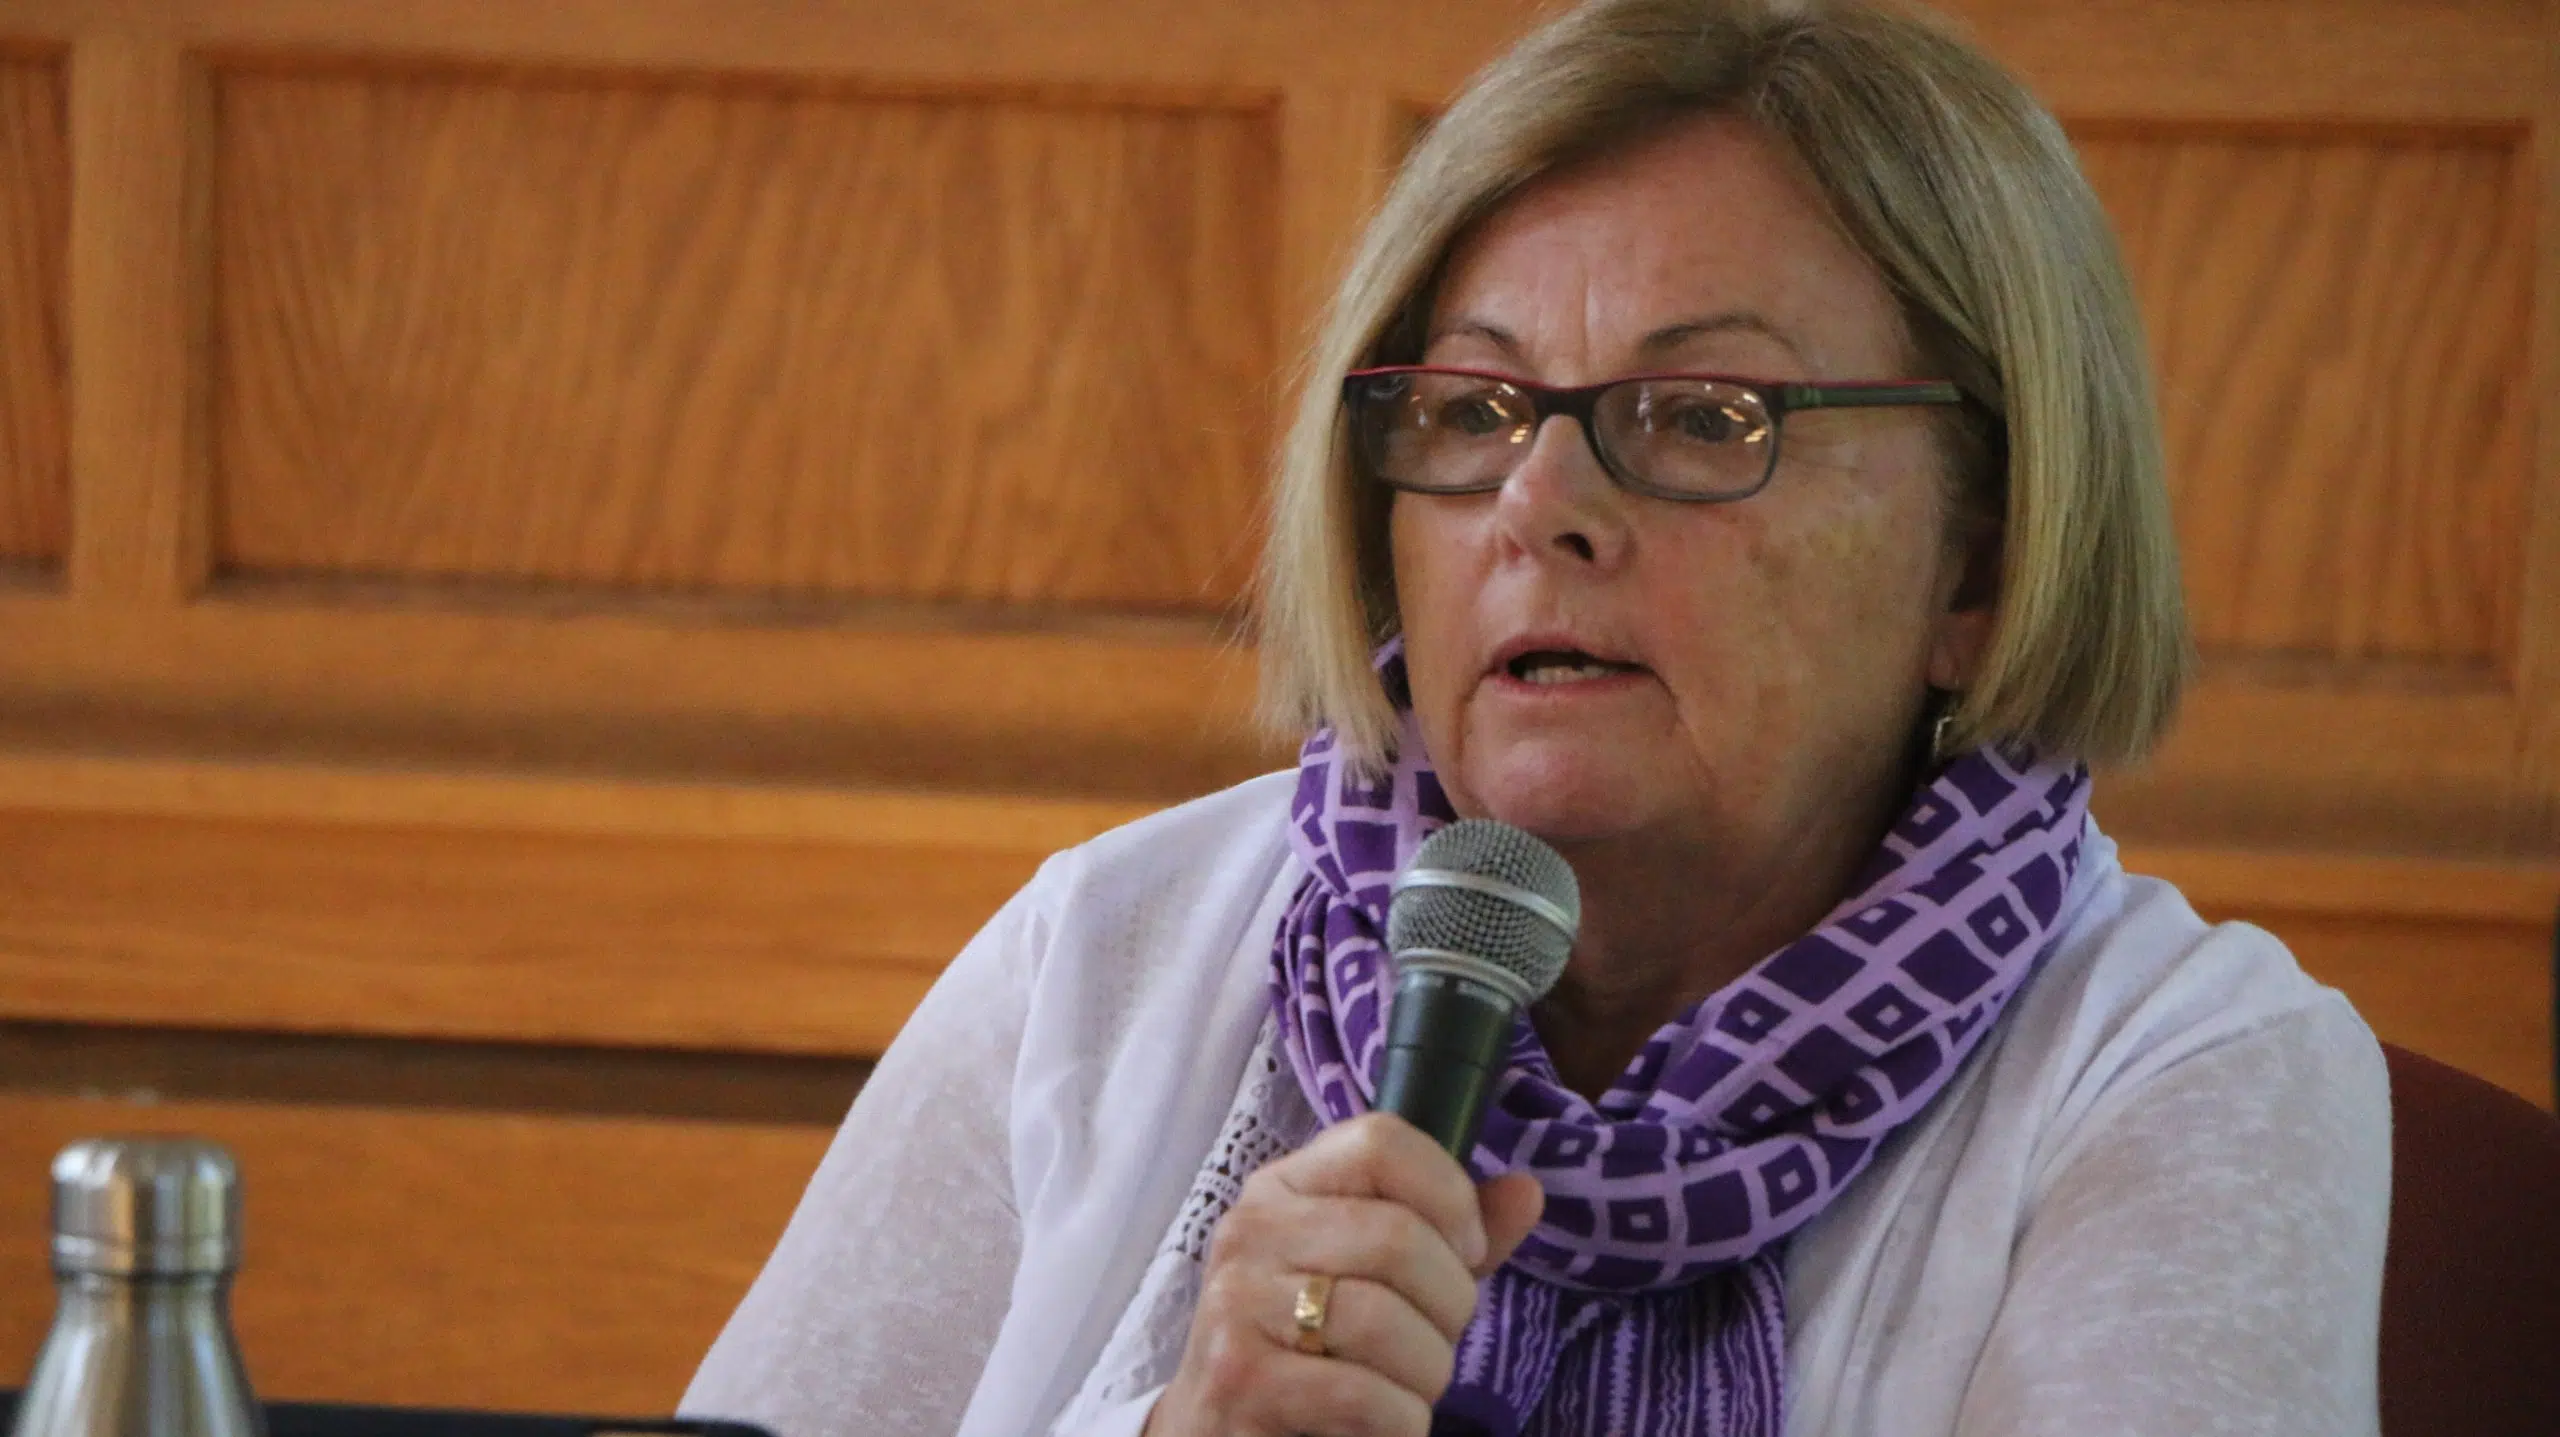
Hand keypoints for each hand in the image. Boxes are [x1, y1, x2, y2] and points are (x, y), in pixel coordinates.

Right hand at [1143, 1112, 1543, 1436]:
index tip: (1467, 1252)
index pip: (1381, 1141)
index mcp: (1284, 1187)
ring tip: (1406, 1388)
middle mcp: (1251, 1230)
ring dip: (1427, 1373)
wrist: (1214, 1432)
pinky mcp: (1240, 1378)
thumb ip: (1450, 1236)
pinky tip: (1382, 1424)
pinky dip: (1400, 1421)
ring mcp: (1237, 1303)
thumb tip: (1527, 1191)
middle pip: (1397, 1236)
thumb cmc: (1310, 1348)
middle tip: (1436, 1341)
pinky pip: (1364, 1394)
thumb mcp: (1375, 1278)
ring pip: (1386, 1320)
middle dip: (1450, 1306)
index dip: (1449, 1194)